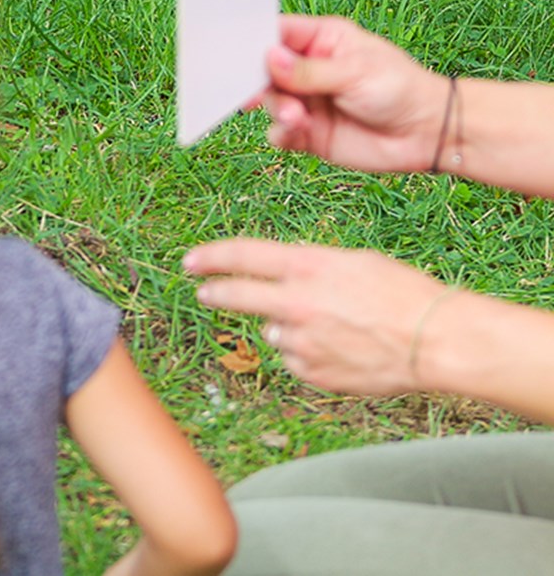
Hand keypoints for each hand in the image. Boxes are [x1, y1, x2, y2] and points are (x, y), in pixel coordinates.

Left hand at [184, 238, 448, 394]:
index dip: (211, 257)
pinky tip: (344, 349)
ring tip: (337, 327)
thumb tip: (281, 271)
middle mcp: (296, 302)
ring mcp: (300, 340)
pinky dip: (310, 354)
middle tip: (206, 293)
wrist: (436, 341)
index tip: (191, 261)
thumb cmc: (403, 295)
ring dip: (289, 328)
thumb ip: (311, 266)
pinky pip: (296, 359)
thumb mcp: (355, 263)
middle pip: (235, 296)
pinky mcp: (310, 371)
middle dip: (216, 293)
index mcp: (308, 266)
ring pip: (274, 331)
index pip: (242, 255)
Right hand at [249, 14, 449, 172]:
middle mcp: (309, 69)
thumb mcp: (354, 72)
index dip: (255, 42)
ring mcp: (307, 101)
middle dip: (260, 82)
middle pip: (264, 70)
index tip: (238, 54)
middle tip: (258, 94)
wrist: (426, 134)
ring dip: (278, 109)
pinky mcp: (307, 132)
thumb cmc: (401, 90)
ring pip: (269, 101)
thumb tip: (268, 58)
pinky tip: (298, 131)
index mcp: (322, 41)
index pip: (278, 33)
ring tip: (298, 118)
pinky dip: (282, 133)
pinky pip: (278, 132)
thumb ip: (308, 70)